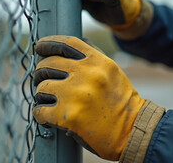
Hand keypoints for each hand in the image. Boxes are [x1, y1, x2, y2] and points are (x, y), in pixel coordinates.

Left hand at [33, 35, 144, 160]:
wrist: (133, 131)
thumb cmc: (121, 102)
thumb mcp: (112, 71)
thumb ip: (93, 55)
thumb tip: (75, 41)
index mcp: (97, 61)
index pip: (66, 43)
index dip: (48, 43)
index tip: (39, 46)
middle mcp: (86, 74)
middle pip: (48, 64)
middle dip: (41, 72)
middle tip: (42, 80)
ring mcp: (75, 94)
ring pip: (42, 87)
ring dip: (41, 95)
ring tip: (48, 101)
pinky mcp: (67, 116)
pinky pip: (40, 110)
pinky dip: (40, 114)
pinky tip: (46, 116)